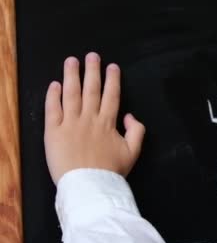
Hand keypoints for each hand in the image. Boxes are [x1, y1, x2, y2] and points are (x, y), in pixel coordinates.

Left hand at [44, 52, 145, 184]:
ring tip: (71, 61)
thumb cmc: (111, 171)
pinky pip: (53, 110)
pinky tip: (55, 84)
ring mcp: (70, 124)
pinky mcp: (54, 132)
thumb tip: (130, 115)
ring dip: (72, 76)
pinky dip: (53, 96)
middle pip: (91, 90)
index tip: (112, 66)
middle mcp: (89, 118)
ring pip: (71, 94)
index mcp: (108, 123)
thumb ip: (136, 131)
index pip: (111, 96)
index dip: (112, 80)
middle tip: (92, 55)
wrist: (89, 186)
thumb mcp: (133, 153)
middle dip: (92, 71)